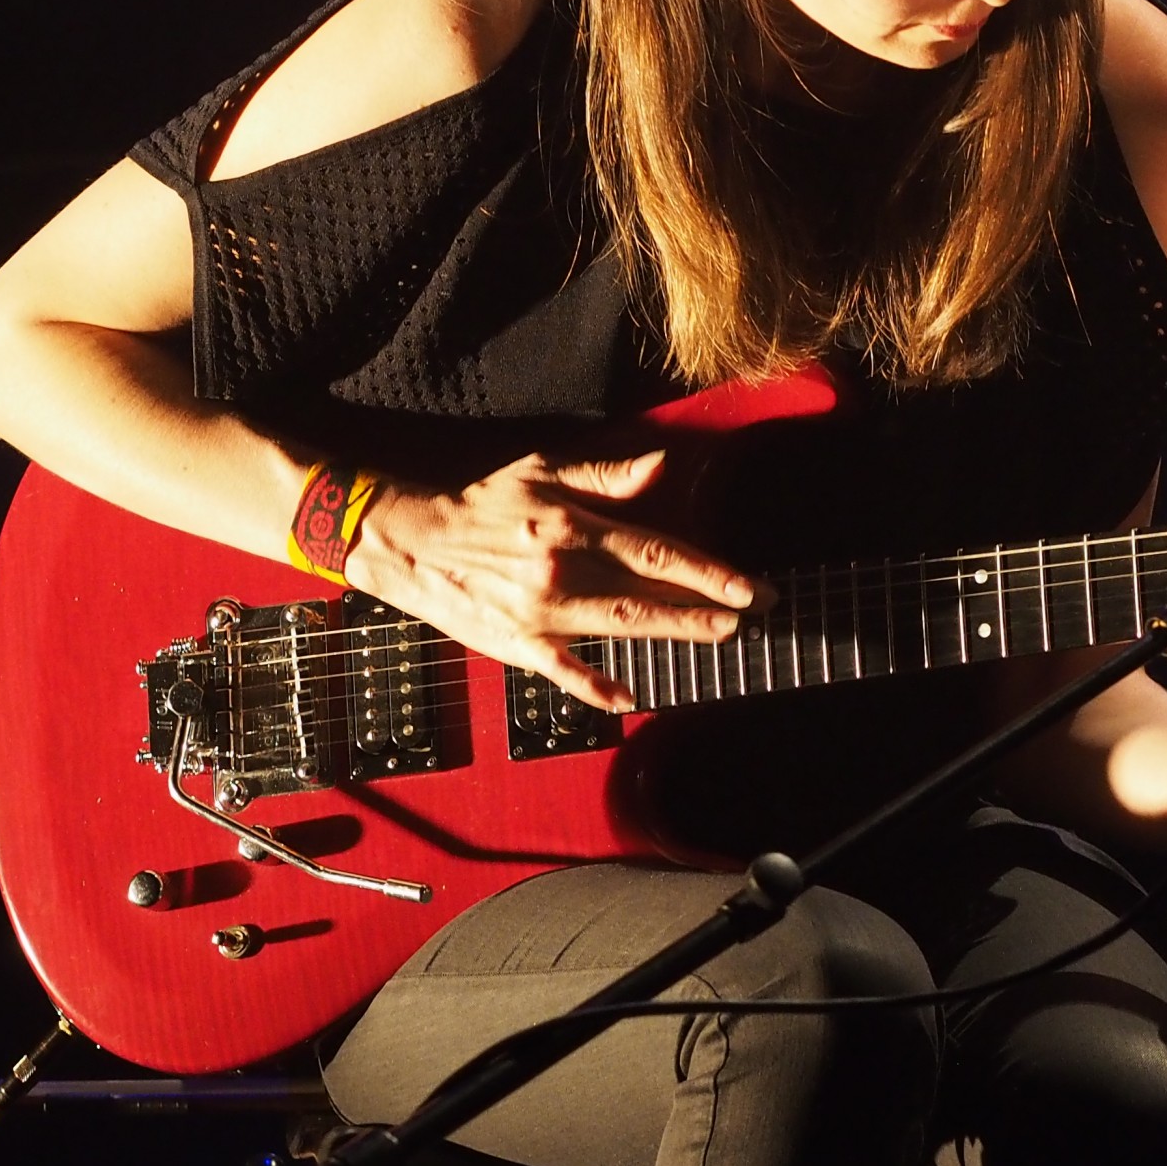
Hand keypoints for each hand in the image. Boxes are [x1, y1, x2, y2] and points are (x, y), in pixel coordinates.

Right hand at [344, 449, 762, 711]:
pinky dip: (596, 689)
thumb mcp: (543, 471)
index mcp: (573, 526)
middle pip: (650, 594)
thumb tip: (662, 465)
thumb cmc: (483, 503)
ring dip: (673, 632)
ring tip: (719, 634)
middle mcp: (563, 571)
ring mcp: (541, 612)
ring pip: (622, 627)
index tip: (747, 585)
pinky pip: (564, 672)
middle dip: (707, 606)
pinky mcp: (517, 644)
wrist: (413, 543)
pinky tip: (629, 699)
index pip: (657, 552)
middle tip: (753, 612)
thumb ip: (605, 474)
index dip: (709, 570)